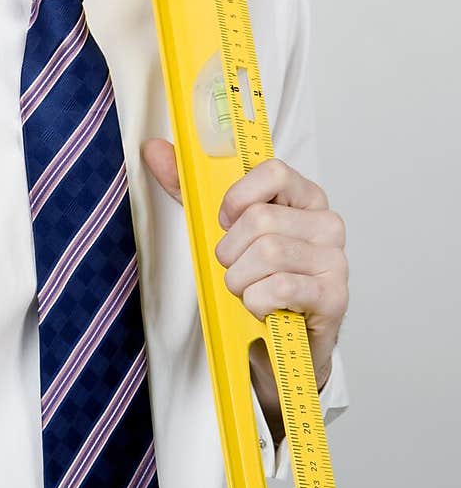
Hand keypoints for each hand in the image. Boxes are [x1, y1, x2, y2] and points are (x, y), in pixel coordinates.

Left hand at [141, 139, 348, 429]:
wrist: (282, 339)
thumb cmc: (255, 275)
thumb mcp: (220, 227)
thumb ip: (187, 187)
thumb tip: (152, 147)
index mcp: (304, 196)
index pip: (274, 171)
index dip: (238, 197)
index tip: (226, 220)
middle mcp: (327, 223)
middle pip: (261, 219)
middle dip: (231, 251)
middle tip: (235, 267)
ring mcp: (335, 260)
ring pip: (268, 254)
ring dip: (241, 280)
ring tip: (247, 289)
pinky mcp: (334, 295)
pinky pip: (280, 288)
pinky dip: (257, 301)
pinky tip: (263, 307)